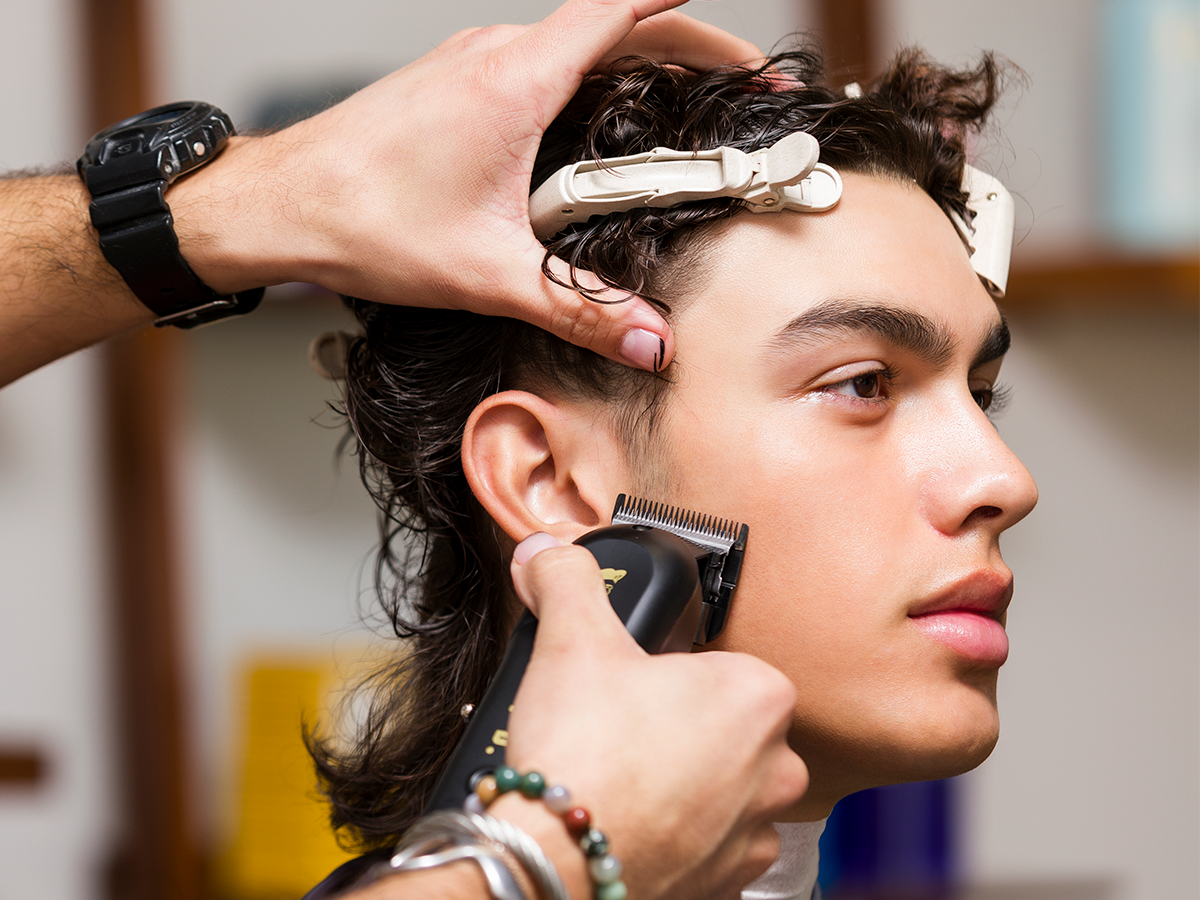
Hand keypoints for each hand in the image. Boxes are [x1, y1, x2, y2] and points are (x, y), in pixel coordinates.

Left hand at [171, 0, 763, 370]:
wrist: (277, 207)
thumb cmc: (360, 219)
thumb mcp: (486, 273)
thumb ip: (578, 309)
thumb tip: (645, 339)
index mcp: (513, 81)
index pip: (622, 11)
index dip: (690, 18)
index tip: (740, 48)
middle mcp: (493, 56)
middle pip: (613, 25)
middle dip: (685, 48)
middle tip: (735, 87)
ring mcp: (469, 64)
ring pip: (572, 43)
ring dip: (632, 64)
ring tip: (680, 104)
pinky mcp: (451, 85)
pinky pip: (535, 63)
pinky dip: (582, 81)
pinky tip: (591, 128)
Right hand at [492, 533, 806, 899]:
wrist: (560, 862)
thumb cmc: (584, 756)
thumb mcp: (571, 639)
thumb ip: (567, 580)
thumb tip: (549, 552)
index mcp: (758, 695)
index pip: (723, 665)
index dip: (672, 671)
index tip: (636, 684)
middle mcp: (777, 767)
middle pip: (726, 727)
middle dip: (679, 727)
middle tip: (623, 729)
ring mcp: (756, 832)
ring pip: (723, 790)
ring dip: (684, 785)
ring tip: (624, 780)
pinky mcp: (729, 884)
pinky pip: (711, 847)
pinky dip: (679, 837)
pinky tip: (632, 823)